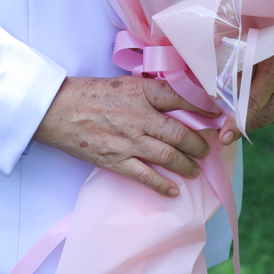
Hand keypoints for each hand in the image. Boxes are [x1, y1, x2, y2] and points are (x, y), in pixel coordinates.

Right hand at [33, 75, 210, 198]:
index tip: (216, 116)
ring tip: (195, 169)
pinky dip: (162, 184)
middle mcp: (139, 116)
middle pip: (179, 132)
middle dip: (198, 144)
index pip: (181, 98)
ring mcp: (128, 140)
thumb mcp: (124, 83)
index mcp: (142, 91)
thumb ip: (148, 92)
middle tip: (206, 149)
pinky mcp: (116, 160)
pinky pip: (145, 176)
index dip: (202, 108)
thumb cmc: (91, 93)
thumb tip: (175, 101)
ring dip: (186, 165)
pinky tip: (174, 190)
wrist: (58, 109)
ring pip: (168, 156)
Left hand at [220, 19, 273, 144]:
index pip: (252, 105)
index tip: (225, 138)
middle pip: (262, 117)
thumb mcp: (255, 50)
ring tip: (245, 114)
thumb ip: (241, 74)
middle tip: (229, 131)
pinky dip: (272, 111)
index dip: (236, 123)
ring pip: (273, 119)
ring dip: (258, 118)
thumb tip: (224, 96)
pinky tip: (265, 103)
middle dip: (245, 125)